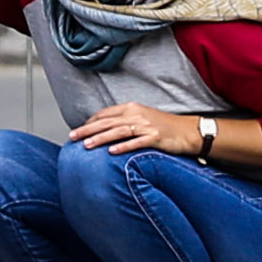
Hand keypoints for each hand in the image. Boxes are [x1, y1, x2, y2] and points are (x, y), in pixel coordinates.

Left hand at [71, 103, 199, 157]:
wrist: (188, 131)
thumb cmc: (163, 127)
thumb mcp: (141, 119)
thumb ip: (123, 121)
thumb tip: (103, 129)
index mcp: (131, 108)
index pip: (105, 114)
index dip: (89, 122)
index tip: (77, 130)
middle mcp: (137, 115)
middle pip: (107, 122)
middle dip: (88, 130)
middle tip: (72, 138)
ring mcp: (146, 126)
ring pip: (118, 132)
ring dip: (101, 138)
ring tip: (87, 145)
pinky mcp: (156, 138)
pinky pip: (137, 143)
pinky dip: (123, 147)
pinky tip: (111, 152)